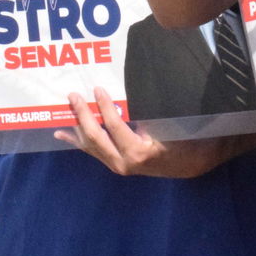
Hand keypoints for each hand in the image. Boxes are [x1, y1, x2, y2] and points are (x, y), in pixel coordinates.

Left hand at [57, 86, 255, 177]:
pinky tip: (61, 135)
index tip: (98, 88)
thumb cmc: (186, 141)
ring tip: (64, 111)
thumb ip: (146, 117)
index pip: (114, 126)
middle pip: (95, 137)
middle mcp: (123, 163)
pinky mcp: (117, 165)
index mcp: (137, 152)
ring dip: (76, 127)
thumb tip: (124, 98)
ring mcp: (118, 166)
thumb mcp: (170, 127)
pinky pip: (94, 152)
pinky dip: (78, 142)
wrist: (193, 164)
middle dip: (82, 115)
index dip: (104, 106)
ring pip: (90, 146)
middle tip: (74, 96)